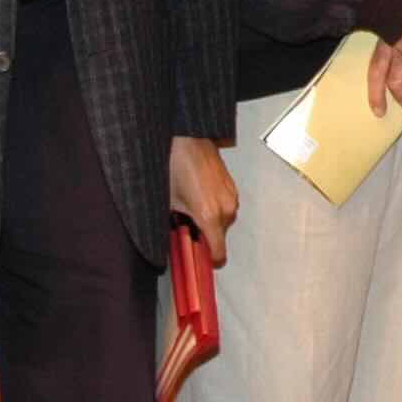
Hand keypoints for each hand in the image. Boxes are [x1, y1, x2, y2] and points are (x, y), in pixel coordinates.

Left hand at [167, 138, 237, 265]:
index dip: (210, 260)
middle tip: (187, 226)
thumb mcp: (169, 201)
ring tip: (192, 206)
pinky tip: (199, 194)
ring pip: (224, 220)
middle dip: (205, 235)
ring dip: (210, 219)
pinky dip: (215, 206)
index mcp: (209, 216)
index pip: (219, 252)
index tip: (203, 261)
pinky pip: (226, 205)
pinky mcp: (232, 187)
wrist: (188, 140)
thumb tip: (177, 237)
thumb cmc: (176, 167)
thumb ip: (176, 225)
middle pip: (220, 235)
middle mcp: (225, 208)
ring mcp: (231, 196)